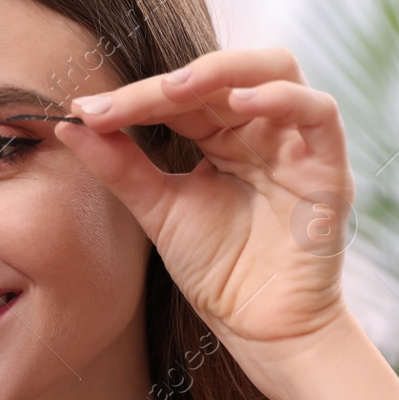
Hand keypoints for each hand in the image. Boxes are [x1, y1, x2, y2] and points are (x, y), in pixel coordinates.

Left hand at [54, 47, 356, 399]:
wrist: (258, 328)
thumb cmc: (217, 271)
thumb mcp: (158, 211)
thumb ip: (120, 167)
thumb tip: (69, 124)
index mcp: (224, 137)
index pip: (182, 97)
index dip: (134, 98)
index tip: (84, 112)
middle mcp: (262, 131)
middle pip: (223, 75)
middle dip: (169, 82)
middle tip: (120, 101)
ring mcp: (297, 145)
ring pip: (277, 72)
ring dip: (224, 72)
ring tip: (173, 90)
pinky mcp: (329, 169)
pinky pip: (320, 115)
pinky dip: (283, 100)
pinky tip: (241, 104)